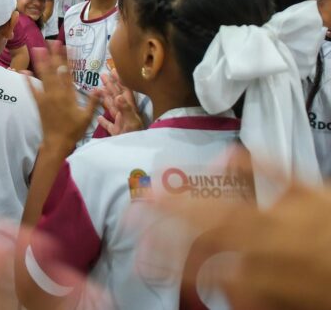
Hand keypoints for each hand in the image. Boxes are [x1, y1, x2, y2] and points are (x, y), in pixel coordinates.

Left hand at [28, 43, 98, 151]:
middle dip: (53, 56)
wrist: (57, 142)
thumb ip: (93, 102)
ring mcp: (46, 98)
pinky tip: (24, 72)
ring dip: (40, 63)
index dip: (67, 59)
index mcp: (69, 95)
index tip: (67, 47)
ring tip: (37, 49)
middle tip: (52, 42)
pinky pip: (32, 90)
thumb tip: (99, 88)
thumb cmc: (73, 130)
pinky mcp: (38, 103)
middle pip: (54, 71)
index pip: (68, 73)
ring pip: (43, 77)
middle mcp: (56, 94)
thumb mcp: (87, 117)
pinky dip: (28, 81)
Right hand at [94, 72, 143, 135]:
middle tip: (103, 75)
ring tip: (98, 90)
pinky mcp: (117, 133)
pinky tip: (99, 117)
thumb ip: (126, 109)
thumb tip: (117, 96)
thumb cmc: (135, 138)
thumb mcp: (131, 123)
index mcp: (129, 110)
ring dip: (105, 99)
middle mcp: (125, 114)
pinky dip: (104, 121)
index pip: (124, 92)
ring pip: (112, 108)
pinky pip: (109, 125)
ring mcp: (120, 123)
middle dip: (110, 86)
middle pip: (116, 97)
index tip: (114, 71)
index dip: (120, 81)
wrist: (135, 155)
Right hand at [155, 153, 330, 309]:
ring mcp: (290, 213)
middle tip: (137, 209)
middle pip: (209, 229)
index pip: (206, 270)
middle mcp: (272, 242)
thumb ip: (252, 295)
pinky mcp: (311, 194)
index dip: (172, 265)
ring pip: (232, 202)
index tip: (149, 261)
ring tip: (161, 184)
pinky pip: (276, 172)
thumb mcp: (293, 306)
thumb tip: (219, 285)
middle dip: (168, 219)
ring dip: (191, 194)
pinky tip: (224, 153)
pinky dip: (248, 161)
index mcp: (267, 276)